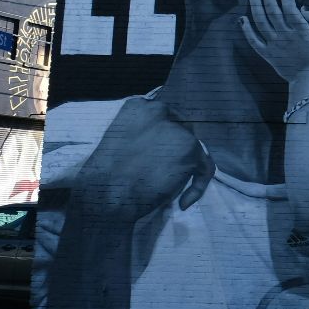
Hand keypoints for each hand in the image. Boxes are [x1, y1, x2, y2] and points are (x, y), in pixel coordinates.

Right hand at [79, 96, 216, 216]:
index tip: (160, 156)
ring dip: (186, 169)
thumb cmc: (104, 175)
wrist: (107, 191)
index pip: (165, 118)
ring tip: (168, 188)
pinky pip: (204, 166)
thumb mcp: (120, 142)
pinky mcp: (190, 148)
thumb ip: (142, 136)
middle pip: (182, 130)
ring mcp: (177, 128)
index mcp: (138, 106)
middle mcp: (159, 109)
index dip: (166, 139)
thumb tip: (162, 146)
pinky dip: (197, 186)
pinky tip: (183, 202)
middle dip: (179, 151)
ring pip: (194, 149)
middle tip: (167, 172)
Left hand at [241, 0, 308, 83]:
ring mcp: (274, 45)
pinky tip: (242, 18)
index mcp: (300, 31)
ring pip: (261, 23)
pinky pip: (253, 41)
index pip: (291, 9)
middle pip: (273, 12)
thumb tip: (303, 7)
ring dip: (256, 7)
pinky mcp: (266, 53)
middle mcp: (285, 36)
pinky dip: (246, 30)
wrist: (306, 76)